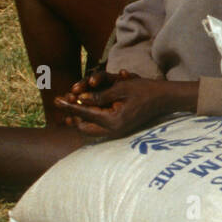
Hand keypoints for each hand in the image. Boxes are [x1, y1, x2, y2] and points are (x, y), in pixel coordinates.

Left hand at [54, 74, 190, 137]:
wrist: (165, 99)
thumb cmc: (145, 91)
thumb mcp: (121, 89)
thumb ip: (99, 96)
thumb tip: (79, 99)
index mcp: (113, 121)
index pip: (84, 113)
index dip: (69, 105)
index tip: (56, 99)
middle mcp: (113, 130)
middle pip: (83, 128)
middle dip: (72, 116)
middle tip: (63, 103)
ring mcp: (117, 131)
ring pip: (90, 129)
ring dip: (80, 118)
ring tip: (71, 107)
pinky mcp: (120, 129)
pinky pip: (99, 127)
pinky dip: (91, 119)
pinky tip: (86, 110)